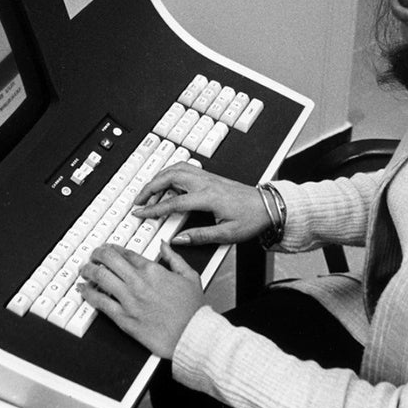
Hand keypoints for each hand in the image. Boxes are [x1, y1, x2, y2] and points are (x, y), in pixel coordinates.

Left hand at [79, 243, 204, 357]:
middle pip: (109, 260)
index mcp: (154, 270)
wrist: (193, 335)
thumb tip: (164, 245)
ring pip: (101, 277)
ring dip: (89, 270)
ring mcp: (130, 301)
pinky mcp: (124, 319)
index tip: (108, 249)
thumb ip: (174, 258)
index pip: (126, 253)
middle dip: (97, 254)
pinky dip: (88, 294)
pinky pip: (101, 303)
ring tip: (84, 270)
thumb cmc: (193, 310)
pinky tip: (83, 290)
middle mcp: (139, 283)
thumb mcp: (190, 276)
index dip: (113, 249)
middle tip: (93, 255)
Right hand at [132, 163, 271, 244]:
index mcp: (208, 197)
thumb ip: (200, 237)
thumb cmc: (252, 218)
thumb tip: (179, 240)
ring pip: (176, 168)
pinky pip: (185, 168)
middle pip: (170, 177)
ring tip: (148, 190)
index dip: (154, 209)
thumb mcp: (227, 235)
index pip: (173, 202)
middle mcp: (206, 183)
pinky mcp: (211, 176)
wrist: (269, 206)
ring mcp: (208, 177)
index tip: (141, 213)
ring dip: (159, 177)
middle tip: (138, 199)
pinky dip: (170, 172)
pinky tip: (167, 181)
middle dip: (150, 187)